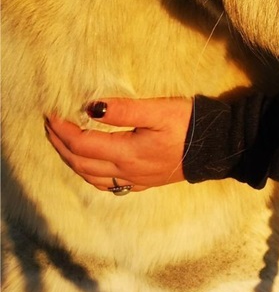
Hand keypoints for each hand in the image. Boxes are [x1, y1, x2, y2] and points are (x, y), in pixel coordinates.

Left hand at [45, 97, 192, 192]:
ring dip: (71, 160)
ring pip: (90, 176)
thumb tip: (91, 107)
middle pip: (81, 162)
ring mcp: (134, 179)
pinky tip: (89, 165)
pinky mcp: (144, 181)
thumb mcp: (158, 110)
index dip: (63, 130)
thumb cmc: (189, 124)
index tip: (51, 113)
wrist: (217, 147)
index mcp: (127, 153)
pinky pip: (106, 184)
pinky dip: (89, 173)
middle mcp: (126, 171)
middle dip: (60, 144)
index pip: (83, 143)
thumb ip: (125, 110)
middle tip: (49, 125)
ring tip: (62, 143)